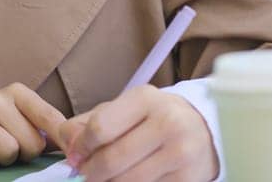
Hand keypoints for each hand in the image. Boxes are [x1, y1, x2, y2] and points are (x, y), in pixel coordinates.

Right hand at [0, 82, 68, 169]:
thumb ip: (50, 129)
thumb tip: (77, 143)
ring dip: (5, 159)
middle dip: (26, 152)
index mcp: (18, 92)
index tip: (71, 153)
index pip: (49, 117)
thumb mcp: (26, 119)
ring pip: (7, 150)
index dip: (63, 140)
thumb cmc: (2, 124)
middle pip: (31, 142)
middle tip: (15, 146)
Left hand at [59, 85, 216, 181]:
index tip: (75, 157)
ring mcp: (181, 152)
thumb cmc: (154, 118)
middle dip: (91, 172)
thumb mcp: (124, 109)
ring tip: (105, 179)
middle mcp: (168, 122)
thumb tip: (67, 145)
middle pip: (112, 159)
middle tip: (85, 175)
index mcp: (146, 98)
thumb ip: (89, 123)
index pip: (100, 128)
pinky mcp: (188, 178)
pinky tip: (126, 181)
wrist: (204, 129)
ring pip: (127, 181)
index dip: (81, 147)